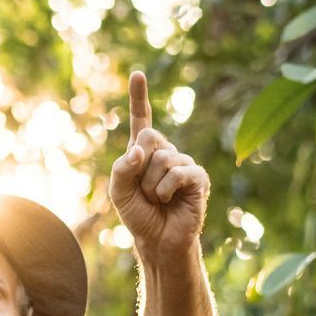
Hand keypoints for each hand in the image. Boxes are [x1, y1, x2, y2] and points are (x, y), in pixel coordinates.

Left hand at [110, 72, 208, 260]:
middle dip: (139, 166)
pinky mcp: (198, 176)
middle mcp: (166, 152)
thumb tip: (139, 150)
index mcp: (144, 152)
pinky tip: (169, 200)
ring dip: (151, 185)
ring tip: (157, 200)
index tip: (137, 74)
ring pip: (161, 158)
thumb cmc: (139, 215)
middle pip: (149, 136)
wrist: (157, 240)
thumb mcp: (118, 192)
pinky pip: (177, 172)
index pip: (142, 120)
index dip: (139, 97)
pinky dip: (165, 189)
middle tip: (144, 190)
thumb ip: (121, 169)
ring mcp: (184, 162)